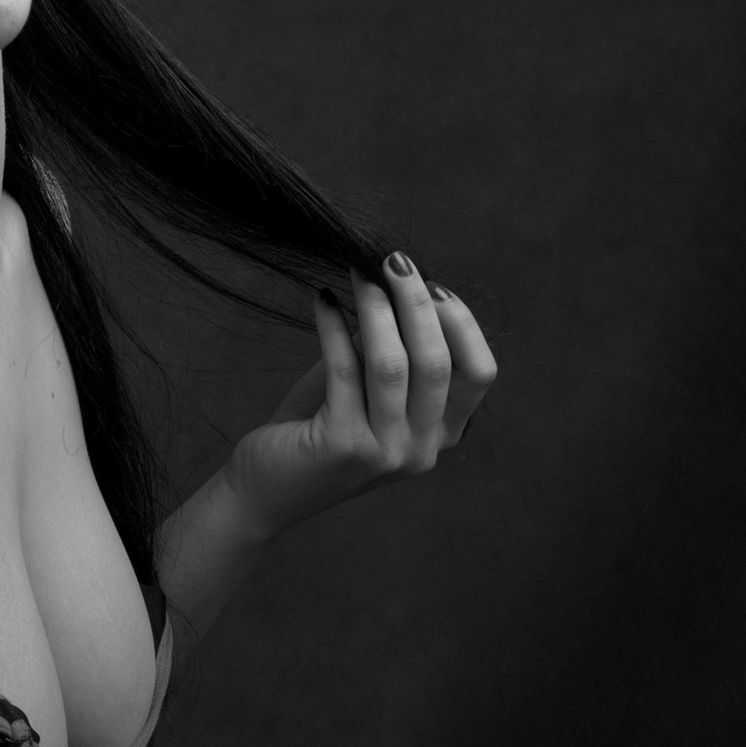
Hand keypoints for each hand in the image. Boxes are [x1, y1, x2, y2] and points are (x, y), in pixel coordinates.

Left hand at [217, 252, 496, 541]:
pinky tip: (321, 299)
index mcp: (441, 435)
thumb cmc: (317, 426)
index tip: (432, 284)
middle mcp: (421, 449)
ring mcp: (384, 451)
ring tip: (356, 269)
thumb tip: (398, 282)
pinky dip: (333, 325)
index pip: (479, 373)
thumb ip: (390, 350)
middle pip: (438, 362)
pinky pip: (344, 368)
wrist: (265, 488)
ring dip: (375, 306)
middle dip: (417, 301)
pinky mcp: (341, 445)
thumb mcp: (367, 389)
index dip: (461, 322)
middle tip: (392, 258)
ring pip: (393, 363)